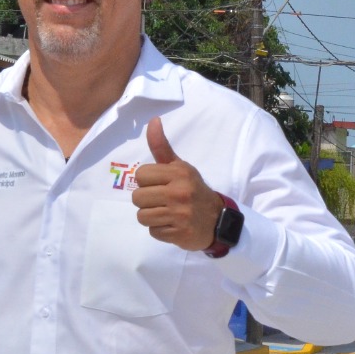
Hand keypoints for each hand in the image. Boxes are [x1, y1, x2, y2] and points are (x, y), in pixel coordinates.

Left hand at [131, 117, 223, 250]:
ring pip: (143, 216)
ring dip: (152, 217)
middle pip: (138, 198)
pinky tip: (173, 225)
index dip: (147, 182)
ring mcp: (180, 214)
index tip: (160, 185)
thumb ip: (162, 147)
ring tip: (167, 214)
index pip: (140, 175)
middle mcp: (180, 192)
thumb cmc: (192, 190)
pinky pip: (153, 232)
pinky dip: (160, 230)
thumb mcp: (180, 167)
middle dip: (147, 201)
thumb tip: (153, 120)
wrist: (217, 220)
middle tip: (163, 201)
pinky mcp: (180, 233)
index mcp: (179, 173)